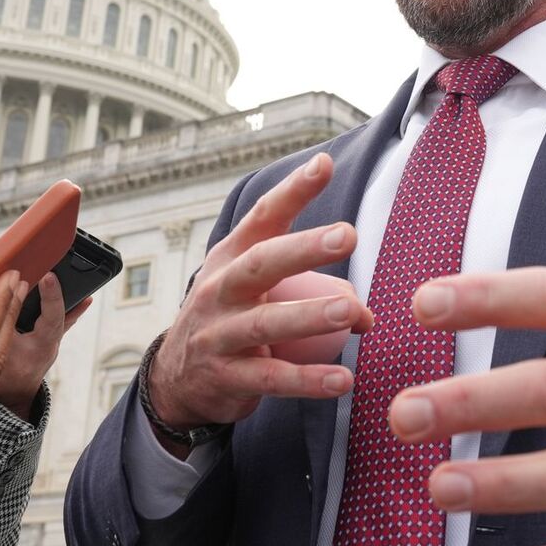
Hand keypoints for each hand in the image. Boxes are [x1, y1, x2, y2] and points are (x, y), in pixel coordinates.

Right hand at [0, 272, 90, 420]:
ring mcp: (52, 342)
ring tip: (71, 271)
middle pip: (60, 311)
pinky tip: (88, 298)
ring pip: (63, 316)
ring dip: (65, 295)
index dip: (52, 296)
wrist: (11, 401)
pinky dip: (71, 308)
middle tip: (56, 265)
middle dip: (57, 288)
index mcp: (40, 347)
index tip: (49, 277)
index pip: (52, 317)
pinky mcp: (49, 341)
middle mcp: (51, 343)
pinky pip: (62, 322)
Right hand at [149, 153, 372, 436]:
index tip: (324, 164)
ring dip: (311, 316)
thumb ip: (316, 290)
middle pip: (262, 262)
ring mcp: (218, 333)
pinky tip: (342, 380)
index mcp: (233, 257)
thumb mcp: (260, 290)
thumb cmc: (234, 316)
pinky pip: (271, 378)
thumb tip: (367, 313)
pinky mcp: (226, 376)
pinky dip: (307, 380)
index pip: (263, 216)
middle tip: (348, 235)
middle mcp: (221, 288)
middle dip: (304, 248)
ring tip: (352, 311)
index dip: (293, 191)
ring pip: (265, 322)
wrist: (178, 378)